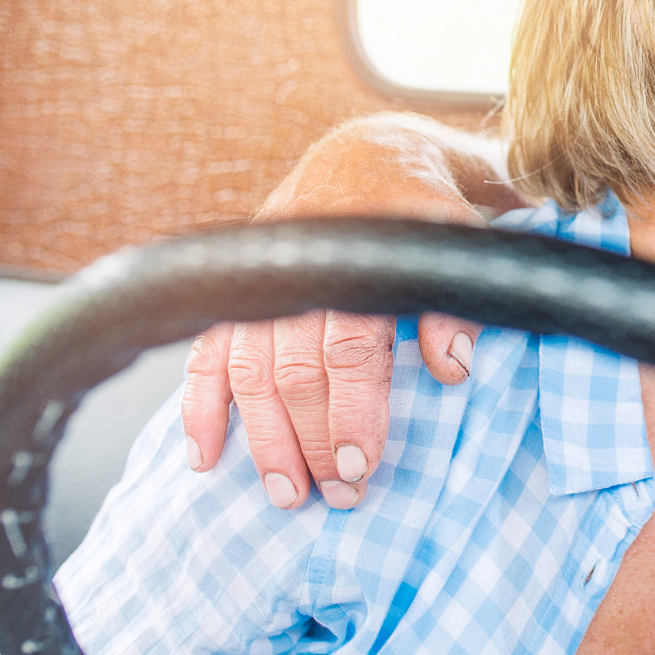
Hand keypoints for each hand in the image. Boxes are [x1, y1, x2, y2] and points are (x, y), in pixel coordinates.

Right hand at [181, 114, 521, 507]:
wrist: (366, 159)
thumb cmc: (420, 214)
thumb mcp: (455, 241)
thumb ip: (453, 302)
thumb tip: (452, 365)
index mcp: (356, 257)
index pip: (348, 345)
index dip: (352, 409)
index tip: (360, 465)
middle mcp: (299, 271)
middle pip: (292, 369)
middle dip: (310, 439)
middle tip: (333, 495)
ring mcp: (260, 283)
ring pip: (246, 370)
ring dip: (261, 438)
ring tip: (285, 494)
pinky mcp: (236, 293)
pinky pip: (204, 353)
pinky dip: (199, 406)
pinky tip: (203, 456)